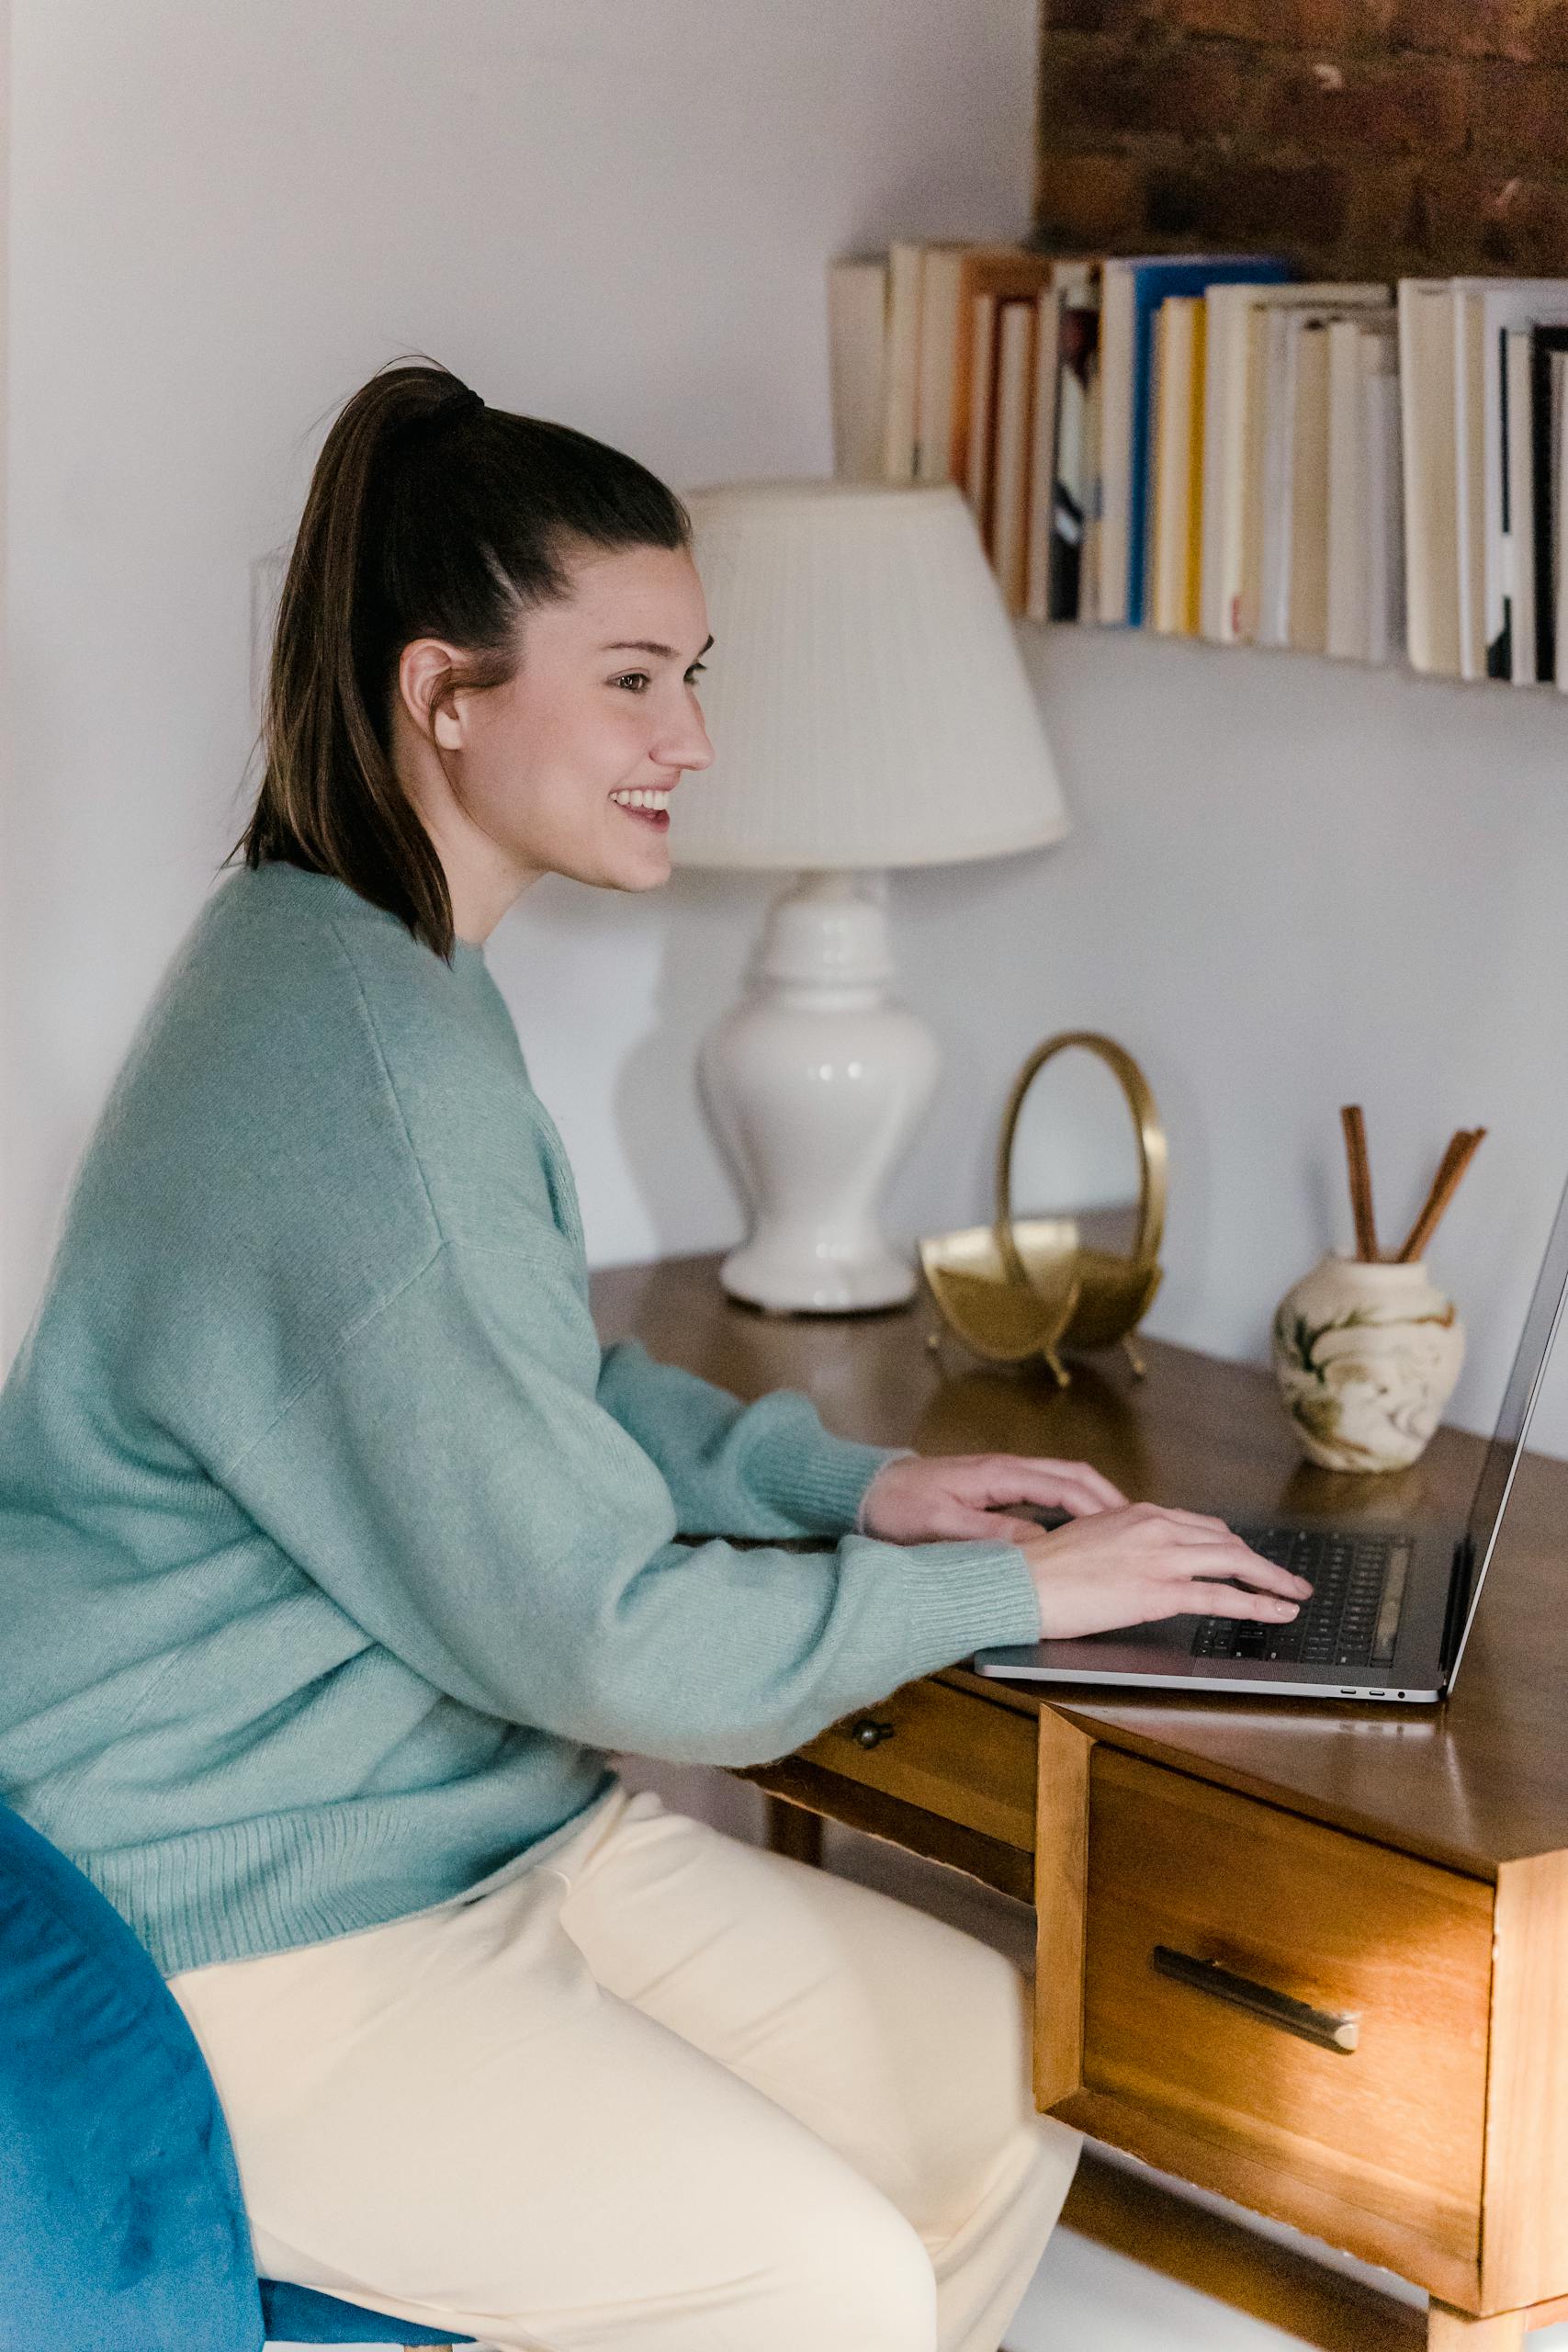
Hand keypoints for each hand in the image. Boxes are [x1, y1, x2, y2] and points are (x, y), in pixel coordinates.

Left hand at [859, 1451, 1126, 1543]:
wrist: (866, 1491)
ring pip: (1063, 1484)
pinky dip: (1072, 1507)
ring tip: (1121, 1530)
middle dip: (1110, 1500)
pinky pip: (1046, 1494)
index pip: (1065, 1485)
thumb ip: (989, 1534)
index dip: (1100, 1507)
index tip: (1126, 1529)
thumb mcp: (942, 1525)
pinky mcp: (994, 1490)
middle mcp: (1006, 1469)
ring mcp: (1002, 1477)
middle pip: (1074, 1477)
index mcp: (999, 1474)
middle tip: (1140, 1527)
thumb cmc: (898, 1506)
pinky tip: (1079, 1531)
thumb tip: (1038, 1546)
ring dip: (1094, 1503)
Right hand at [1021, 1503, 1312, 1641]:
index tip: (1247, 1558)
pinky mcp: (1159, 1591)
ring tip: (1294, 1594)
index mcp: (1138, 1514)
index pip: (1201, 1526)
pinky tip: (1277, 1611)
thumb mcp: (1088, 1537)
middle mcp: (1156, 1527)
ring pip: (1234, 1564)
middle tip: (1288, 1577)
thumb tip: (1133, 1556)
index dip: (1231, 1546)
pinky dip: (1257, 1604)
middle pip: (1226, 1542)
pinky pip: (1221, 1598)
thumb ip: (1120, 1541)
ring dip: (1272, 1580)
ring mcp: (1160, 1558)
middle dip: (1263, 1561)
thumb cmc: (1043, 1568)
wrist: (1022, 1581)